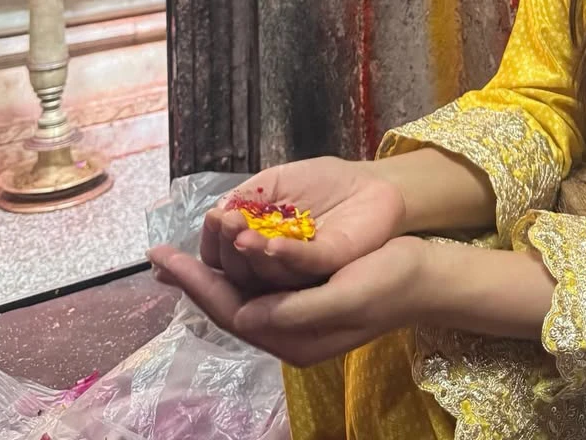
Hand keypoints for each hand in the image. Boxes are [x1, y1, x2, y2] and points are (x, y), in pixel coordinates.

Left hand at [148, 235, 427, 365]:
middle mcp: (288, 330)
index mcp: (295, 339)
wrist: (427, 276)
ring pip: (239, 292)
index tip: (166, 260)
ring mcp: (295, 313)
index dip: (196, 285)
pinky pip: (257, 282)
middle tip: (158, 254)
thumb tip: (245, 317)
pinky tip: (223, 246)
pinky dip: (234, 262)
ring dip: (211, 268)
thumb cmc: (392, 280)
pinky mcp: (303, 294)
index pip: (231, 312)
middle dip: (193, 278)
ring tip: (182, 246)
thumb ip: (297, 310)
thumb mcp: (348, 295)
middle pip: (227, 304)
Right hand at [189, 156, 407, 296]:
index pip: (224, 258)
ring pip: (270, 272)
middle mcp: (277, 268)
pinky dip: (287, 255)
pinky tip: (271, 244)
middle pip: (241, 271)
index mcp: (259, 248)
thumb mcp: (278, 180)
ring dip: (251, 253)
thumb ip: (248, 196)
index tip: (210, 220)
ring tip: (238, 233)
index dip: (213, 243)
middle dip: (226, 246)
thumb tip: (215, 212)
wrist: (372, 182)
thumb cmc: (324, 182)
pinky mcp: (332, 265)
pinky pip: (306, 264)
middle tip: (223, 223)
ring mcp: (304, 271)